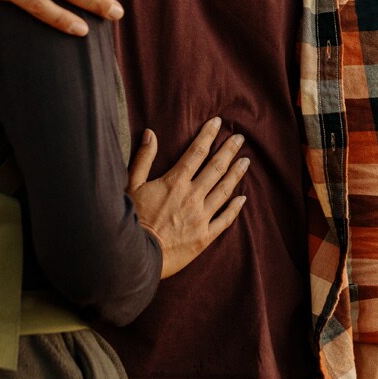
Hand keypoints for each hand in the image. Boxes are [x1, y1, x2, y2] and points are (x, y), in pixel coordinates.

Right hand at [126, 120, 248, 277]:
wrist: (136, 255)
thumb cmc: (132, 220)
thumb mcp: (132, 186)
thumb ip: (143, 159)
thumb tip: (150, 133)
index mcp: (175, 182)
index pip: (196, 152)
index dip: (208, 135)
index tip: (218, 123)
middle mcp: (192, 196)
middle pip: (216, 168)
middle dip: (229, 150)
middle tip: (240, 138)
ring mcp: (201, 217)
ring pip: (224, 190)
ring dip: (236, 174)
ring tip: (246, 161)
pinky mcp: (205, 236)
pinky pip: (225, 219)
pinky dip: (235, 208)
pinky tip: (243, 198)